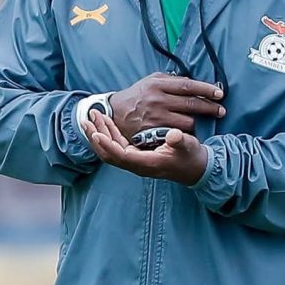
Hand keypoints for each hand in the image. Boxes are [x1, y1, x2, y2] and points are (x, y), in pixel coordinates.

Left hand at [81, 110, 208, 185]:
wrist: (195, 168)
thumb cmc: (191, 156)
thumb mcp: (188, 146)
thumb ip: (179, 141)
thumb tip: (174, 135)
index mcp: (147, 163)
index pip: (121, 156)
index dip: (107, 145)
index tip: (96, 132)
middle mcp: (137, 165)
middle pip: (109, 153)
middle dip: (97, 135)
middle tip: (88, 118)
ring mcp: (135, 161)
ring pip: (111, 150)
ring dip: (101, 133)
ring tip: (93, 116)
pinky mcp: (136, 156)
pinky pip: (116, 147)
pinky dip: (109, 134)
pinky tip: (107, 122)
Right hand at [108, 73, 223, 139]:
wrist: (115, 113)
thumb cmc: (138, 95)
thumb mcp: (151, 81)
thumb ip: (172, 80)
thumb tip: (194, 83)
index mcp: (158, 84)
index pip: (188, 86)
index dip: (206, 89)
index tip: (220, 93)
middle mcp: (158, 100)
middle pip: (191, 104)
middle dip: (210, 108)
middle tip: (222, 110)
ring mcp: (156, 117)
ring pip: (187, 122)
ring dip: (196, 122)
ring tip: (199, 121)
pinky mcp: (153, 132)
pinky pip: (177, 134)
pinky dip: (184, 133)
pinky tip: (187, 132)